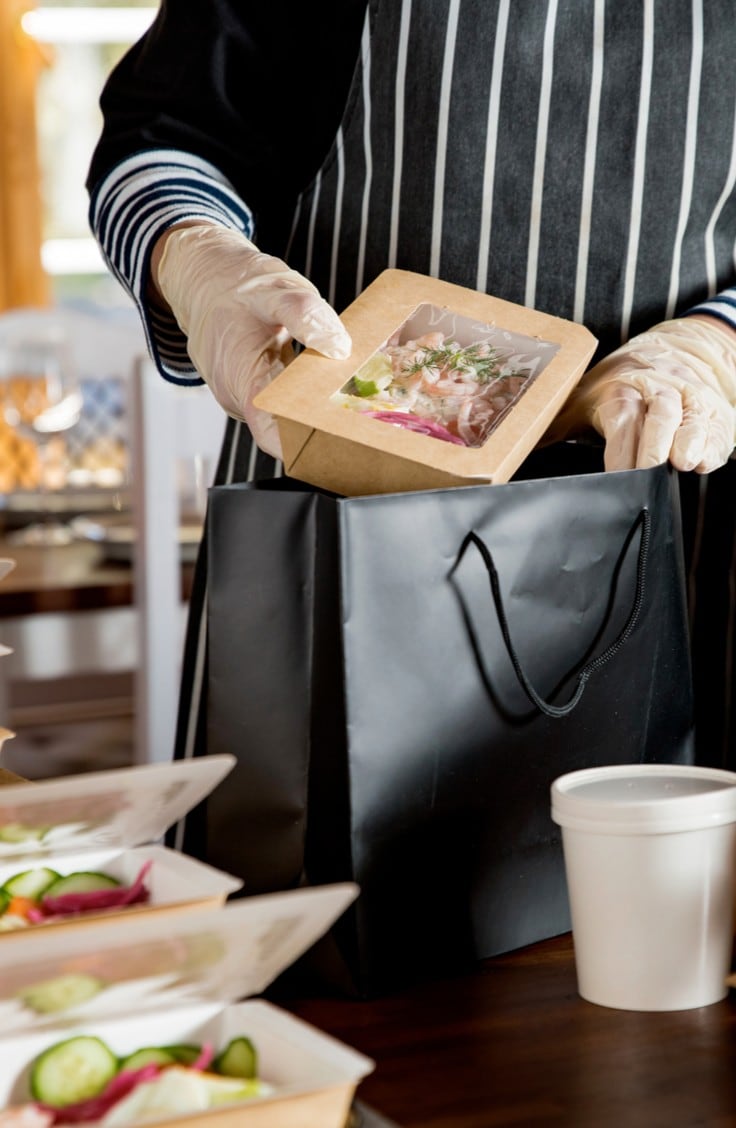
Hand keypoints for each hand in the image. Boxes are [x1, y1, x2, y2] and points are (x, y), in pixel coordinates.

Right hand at [152, 223, 351, 457]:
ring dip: (311, 412)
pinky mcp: (250, 391)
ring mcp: (243, 397)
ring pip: (281, 417)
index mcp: (241, 378)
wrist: (203, 279)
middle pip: (282, 430)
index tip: (341, 448)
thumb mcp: (275, 289)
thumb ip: (306, 315)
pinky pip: (278, 404)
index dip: (305, 446)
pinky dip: (301, 398)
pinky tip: (325, 386)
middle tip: (363, 424)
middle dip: (319, 428)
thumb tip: (339, 347)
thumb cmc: (234, 286)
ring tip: (352, 406)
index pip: (273, 434)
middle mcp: (238, 397)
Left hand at [547, 316, 735, 472]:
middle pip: (660, 416)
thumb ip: (554, 424)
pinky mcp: (713, 415)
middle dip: (654, 445)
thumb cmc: (622, 384)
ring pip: (692, 420)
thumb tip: (515, 445)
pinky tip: (700, 461)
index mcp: (623, 390)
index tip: (615, 475)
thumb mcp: (584, 397)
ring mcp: (689, 402)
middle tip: (647, 472)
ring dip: (688, 441)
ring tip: (682, 462)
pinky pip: (716, 431)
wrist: (677, 351)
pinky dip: (711, 447)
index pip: (622, 420)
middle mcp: (659, 392)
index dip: (620, 449)